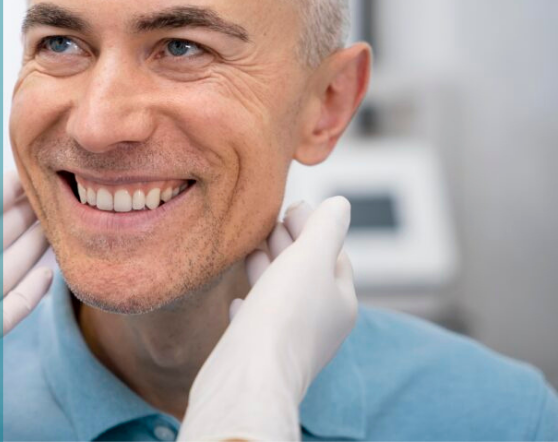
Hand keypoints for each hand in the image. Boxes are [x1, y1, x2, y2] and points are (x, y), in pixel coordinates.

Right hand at [178, 197, 357, 441]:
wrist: (251, 375)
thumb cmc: (284, 314)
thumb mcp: (311, 257)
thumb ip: (326, 227)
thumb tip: (341, 205)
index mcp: (341, 303)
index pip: (335, 256)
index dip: (315, 227)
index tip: (292, 205)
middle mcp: (320, 325)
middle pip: (307, 274)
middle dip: (290, 244)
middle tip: (271, 219)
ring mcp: (288, 341)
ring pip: (280, 296)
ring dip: (268, 268)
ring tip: (251, 247)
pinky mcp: (258, 354)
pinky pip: (256, 324)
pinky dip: (250, 305)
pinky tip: (238, 300)